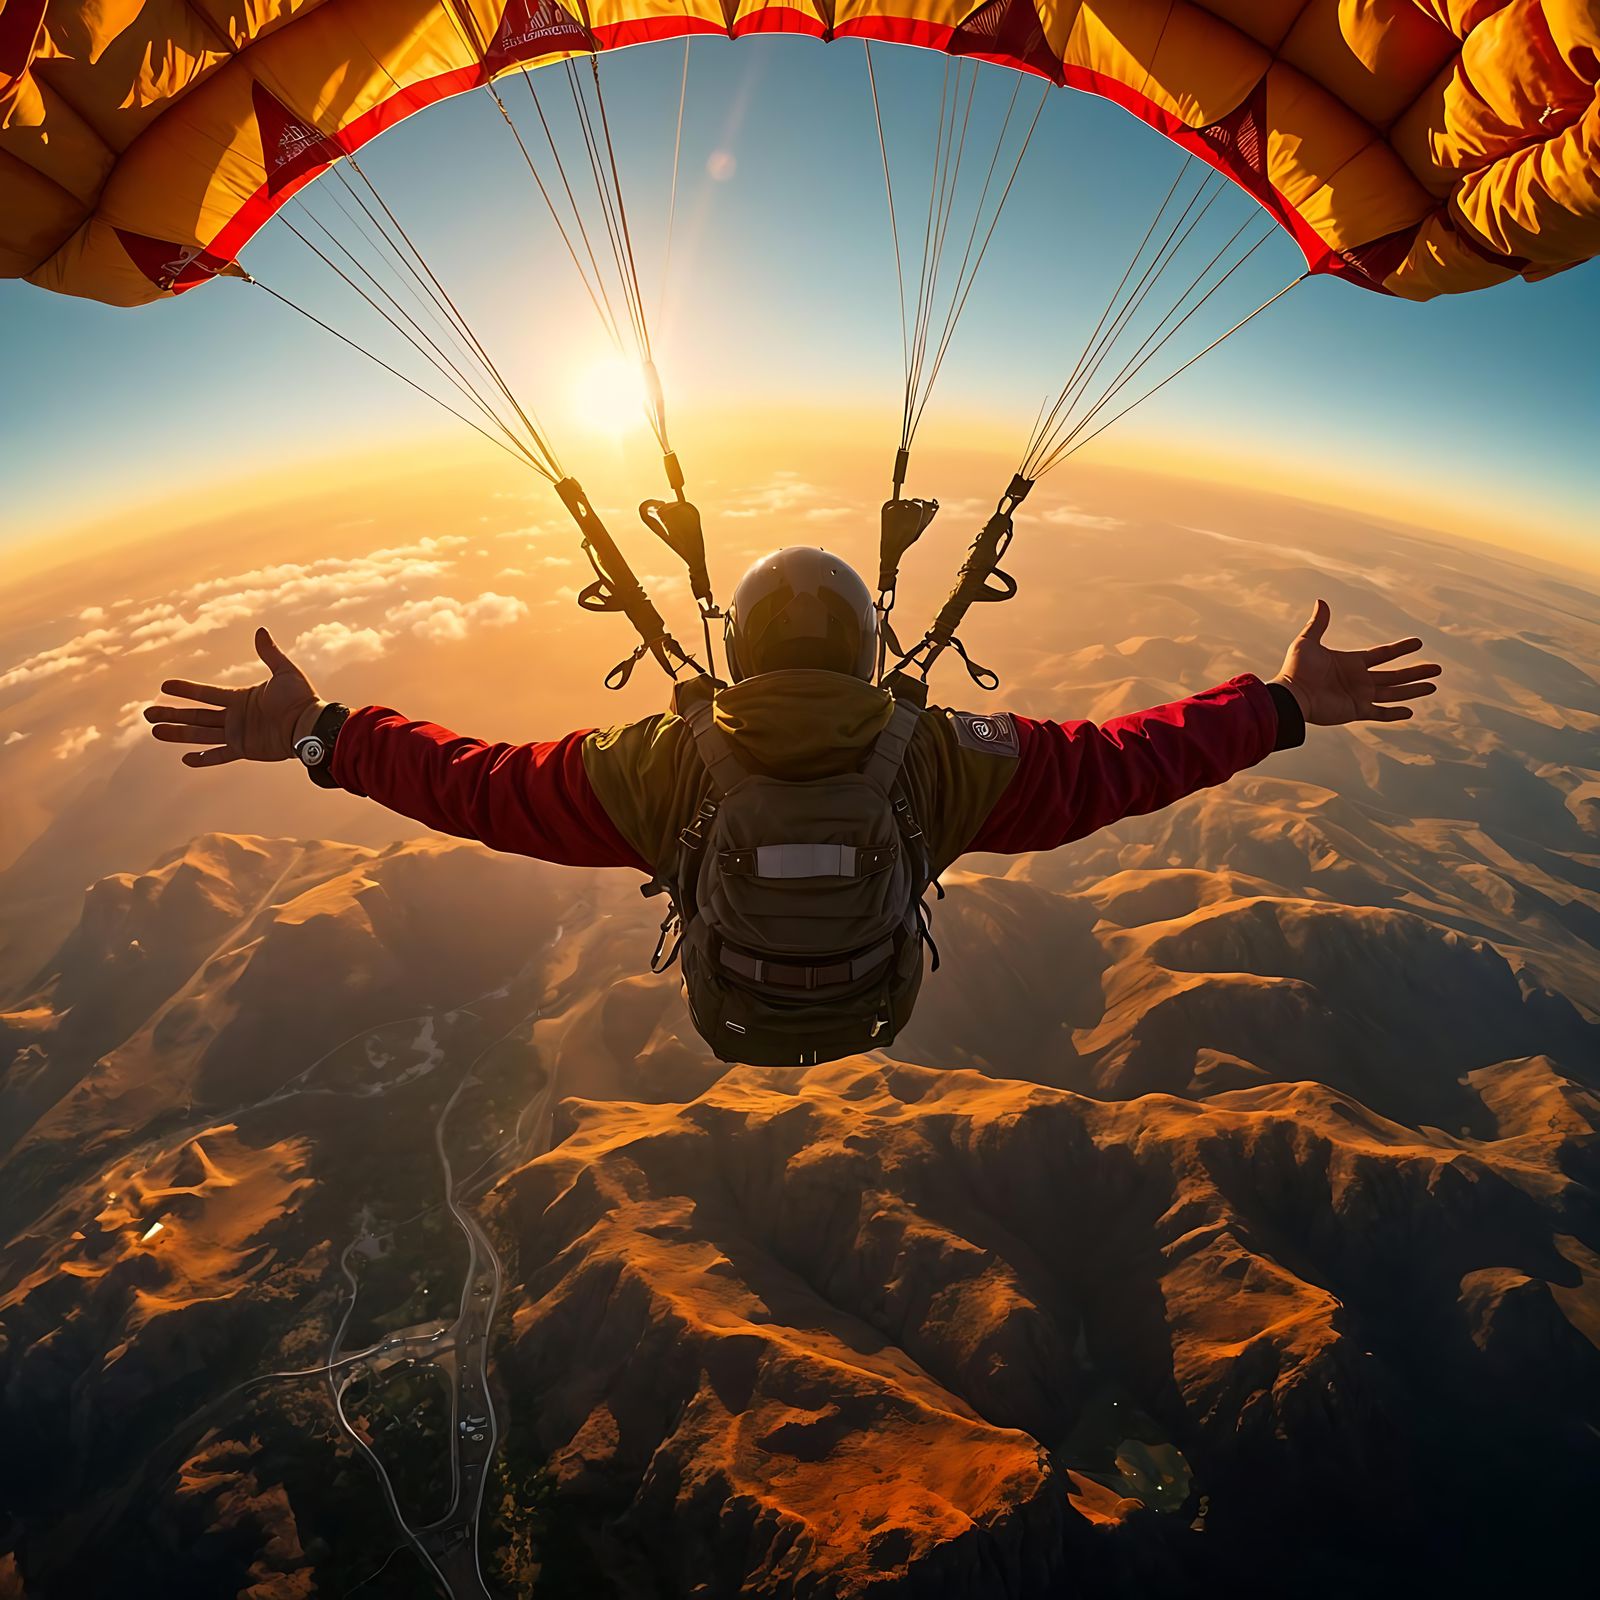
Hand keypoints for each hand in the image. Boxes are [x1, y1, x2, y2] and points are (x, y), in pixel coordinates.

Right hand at [145, 628, 322, 767]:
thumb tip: (260, 631)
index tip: (164, 686)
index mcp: (240, 698)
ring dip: (178, 733)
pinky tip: (185, 758)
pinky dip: (204, 759)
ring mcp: (238, 734)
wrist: (311, 725)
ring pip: (201, 734)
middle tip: (147, 714)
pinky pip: (220, 755)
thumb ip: (270, 654)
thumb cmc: (301, 698)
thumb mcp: (285, 672)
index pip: (206, 694)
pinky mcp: (245, 750)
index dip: (185, 690)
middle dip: (172, 714)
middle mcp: (235, 717)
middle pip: (196, 715)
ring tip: (155, 731)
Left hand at [1272, 599, 1439, 726]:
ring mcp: (1359, 696)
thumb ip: (1318, 624)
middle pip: (1395, 676)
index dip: (1400, 649)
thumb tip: (1321, 601)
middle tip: (1437, 669)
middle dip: (1416, 672)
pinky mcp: (1355, 711)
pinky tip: (1411, 711)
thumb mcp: (1307, 642)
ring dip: (1413, 690)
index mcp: (1352, 663)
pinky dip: (1394, 714)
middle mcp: (1359, 680)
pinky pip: (1380, 713)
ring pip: (1393, 693)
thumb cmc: (1296, 669)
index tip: (1418, 643)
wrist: (1290, 695)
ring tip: (1433, 686)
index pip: (1383, 655)